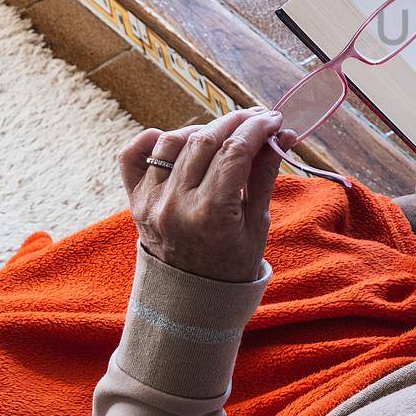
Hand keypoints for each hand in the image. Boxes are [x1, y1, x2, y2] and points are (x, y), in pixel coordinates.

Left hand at [118, 107, 288, 282]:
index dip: (257, 128)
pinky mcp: (134, 200)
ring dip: (203, 130)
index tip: (273, 118)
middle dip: (236, 122)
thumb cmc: (232, 263)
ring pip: (173, 141)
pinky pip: (133, 156)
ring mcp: (150, 201)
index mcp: (210, 214)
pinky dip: (153, 140)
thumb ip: (264, 174)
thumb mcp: (257, 222)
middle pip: (205, 141)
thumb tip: (281, 134)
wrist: (191, 297)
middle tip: (257, 117)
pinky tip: (176, 139)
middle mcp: (175, 204)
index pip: (234, 151)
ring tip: (225, 134)